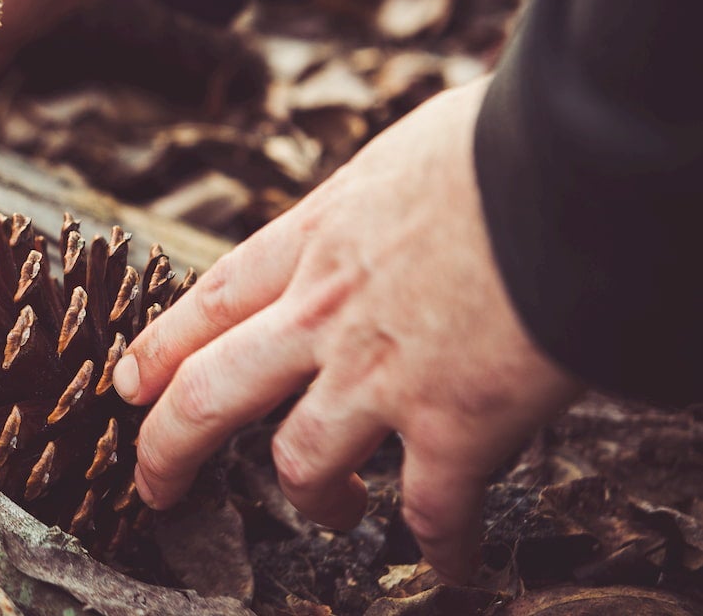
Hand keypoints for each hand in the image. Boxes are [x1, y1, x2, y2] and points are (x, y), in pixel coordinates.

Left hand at [111, 78, 583, 581]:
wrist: (571, 170)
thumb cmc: (502, 143)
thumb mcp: (401, 153)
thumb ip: (373, 199)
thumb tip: (398, 192)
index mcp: (311, 240)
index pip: (208, 303)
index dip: (159, 351)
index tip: (130, 385)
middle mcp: (324, 314)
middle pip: (210, 395)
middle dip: (169, 450)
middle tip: (157, 485)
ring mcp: (379, 375)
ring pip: (301, 465)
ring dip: (312, 501)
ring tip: (332, 509)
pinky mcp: (454, 425)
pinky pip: (428, 511)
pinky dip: (437, 546)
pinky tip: (447, 560)